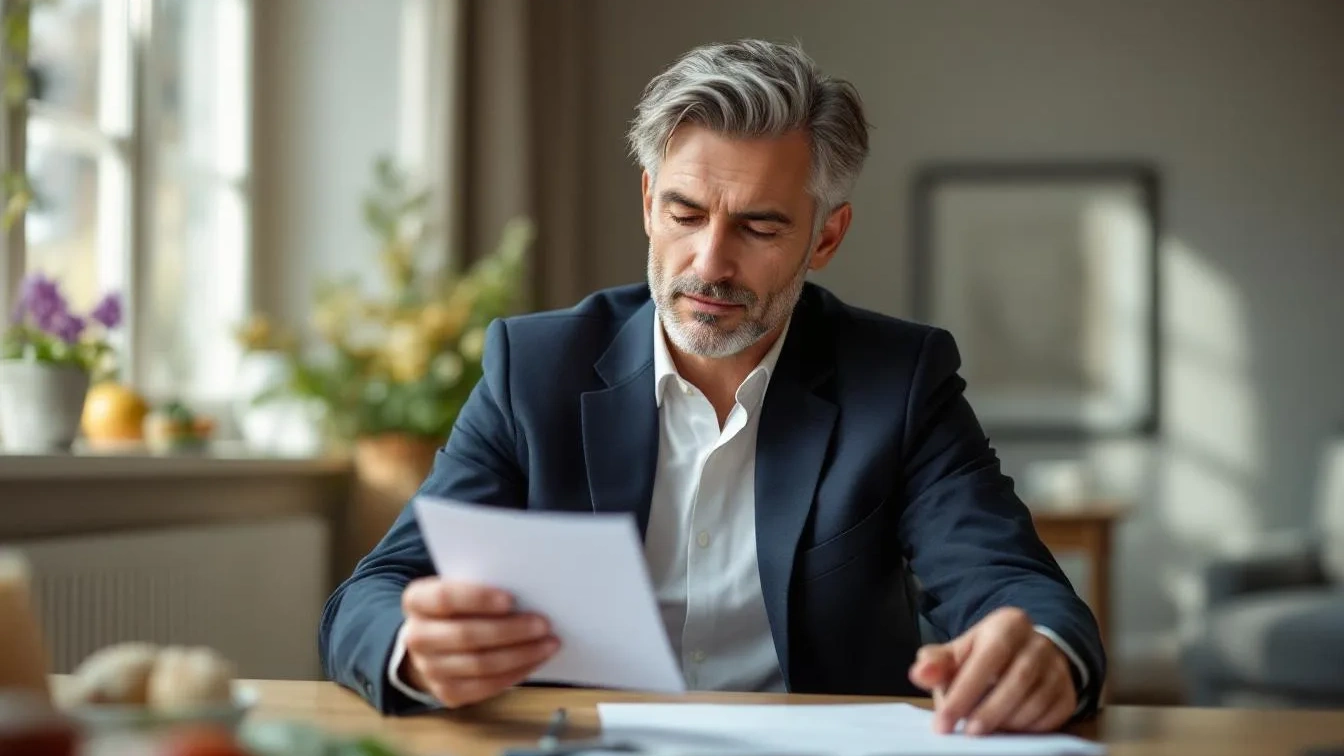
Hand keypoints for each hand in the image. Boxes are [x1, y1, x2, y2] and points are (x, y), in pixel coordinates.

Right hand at [400, 578, 559, 707]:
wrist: (432, 643)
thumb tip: (528, 591)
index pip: (445, 598)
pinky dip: (516, 673)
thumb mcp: (460, 587)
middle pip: (466, 635)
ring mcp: (429, 668)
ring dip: (520, 654)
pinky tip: (536, 660)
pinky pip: (486, 686)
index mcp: (416, 601)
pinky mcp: (447, 693)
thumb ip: (482, 583)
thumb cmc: (458, 607)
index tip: (510, 599)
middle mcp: (417, 637)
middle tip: (543, 623)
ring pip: (480, 664)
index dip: (477, 598)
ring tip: (549, 643)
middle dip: (510, 630)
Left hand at [908, 607, 1075, 734]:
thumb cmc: (985, 656)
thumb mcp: (959, 653)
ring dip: (1008, 722)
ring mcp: (1058, 668)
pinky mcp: (1067, 693)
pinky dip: (1026, 728)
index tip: (943, 721)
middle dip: (988, 711)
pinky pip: (1051, 717)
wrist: (1026, 653)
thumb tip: (920, 672)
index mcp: (1008, 624)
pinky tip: (1007, 730)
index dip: (965, 691)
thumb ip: (937, 663)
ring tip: (984, 731)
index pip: (988, 658)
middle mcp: (1039, 643)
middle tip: (967, 733)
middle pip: (1017, 680)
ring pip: (1037, 701)